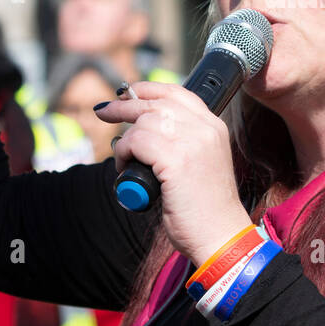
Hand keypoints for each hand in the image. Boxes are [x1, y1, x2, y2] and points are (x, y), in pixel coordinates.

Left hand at [95, 82, 251, 265]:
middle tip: (103, 111)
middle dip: (124, 105)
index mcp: (214, 126)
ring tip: (125, 163)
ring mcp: (191, 142)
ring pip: (142, 123)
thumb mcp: (201, 162)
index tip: (127, 93)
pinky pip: (135, 143)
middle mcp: (205, 128)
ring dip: (126, 142)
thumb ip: (183, 140)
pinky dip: (123, 154)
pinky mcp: (175, 159)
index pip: (177, 92)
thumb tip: (146, 127)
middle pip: (155, 103)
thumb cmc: (206, 208)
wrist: (221, 236)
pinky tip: (125, 170)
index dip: (148, 89)